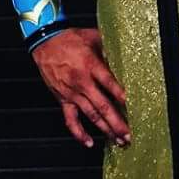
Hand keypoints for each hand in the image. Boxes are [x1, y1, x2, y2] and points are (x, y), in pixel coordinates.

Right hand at [31, 27, 130, 148]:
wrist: (45, 42)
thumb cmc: (70, 38)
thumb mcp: (93, 36)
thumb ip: (109, 47)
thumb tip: (126, 51)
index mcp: (91, 65)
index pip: (109, 84)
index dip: (122, 96)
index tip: (133, 106)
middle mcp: (82, 82)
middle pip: (102, 106)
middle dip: (117, 122)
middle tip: (128, 134)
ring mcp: (72, 93)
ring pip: (91, 115)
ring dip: (105, 129)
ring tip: (117, 140)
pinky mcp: (63, 99)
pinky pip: (70, 120)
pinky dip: (79, 133)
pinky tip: (89, 142)